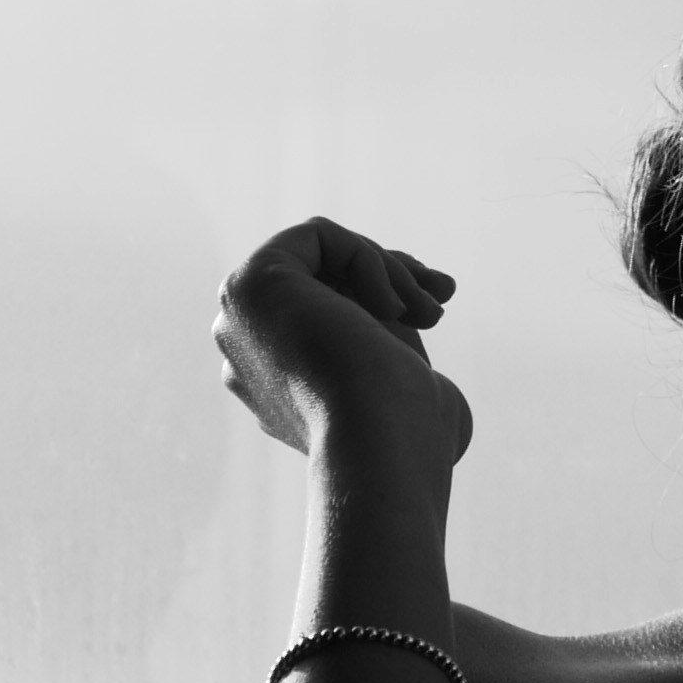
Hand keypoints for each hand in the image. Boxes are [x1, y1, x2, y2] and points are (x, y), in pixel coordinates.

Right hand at [213, 217, 472, 470]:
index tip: (437, 309)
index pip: (328, 306)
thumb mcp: (402, 375)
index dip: (388, 293)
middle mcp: (246, 352)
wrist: (383, 446)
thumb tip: (392, 316)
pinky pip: (317, 235)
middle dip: (394, 277)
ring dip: (390, 272)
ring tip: (429, 312)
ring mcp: (240, 320)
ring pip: (324, 254)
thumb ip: (381, 340)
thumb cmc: (409, 431)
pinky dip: (368, 258)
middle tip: (441, 299)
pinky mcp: (248, 285)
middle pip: (325, 276)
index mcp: (276, 383)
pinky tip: (389, 308)